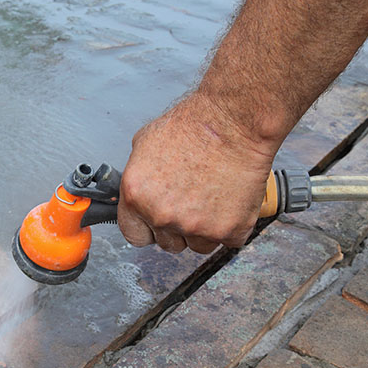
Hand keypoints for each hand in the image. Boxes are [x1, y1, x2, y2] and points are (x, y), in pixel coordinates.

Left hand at [117, 93, 278, 252]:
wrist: (233, 121)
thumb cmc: (194, 125)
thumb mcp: (145, 144)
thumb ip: (139, 178)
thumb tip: (139, 192)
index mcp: (137, 197)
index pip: (134, 235)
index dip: (148, 227)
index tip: (158, 221)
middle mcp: (163, 215)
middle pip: (168, 243)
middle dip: (177, 226)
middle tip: (191, 200)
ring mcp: (197, 226)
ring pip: (198, 245)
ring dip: (204, 229)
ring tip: (212, 197)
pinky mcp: (229, 230)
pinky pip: (228, 240)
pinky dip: (231, 224)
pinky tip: (229, 201)